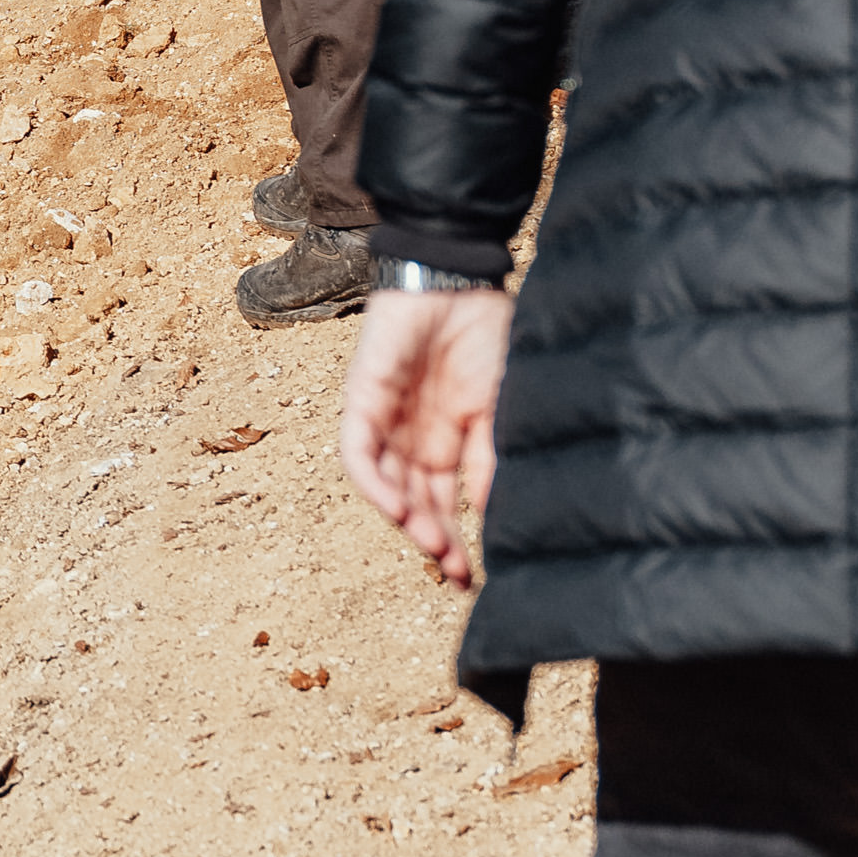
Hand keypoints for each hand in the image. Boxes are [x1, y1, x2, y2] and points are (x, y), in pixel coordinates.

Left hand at [339, 286, 510, 584]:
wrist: (459, 279)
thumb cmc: (484, 334)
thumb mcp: (498, 405)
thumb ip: (491, 456)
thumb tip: (492, 512)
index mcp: (445, 443)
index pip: (442, 504)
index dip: (453, 540)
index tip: (471, 577)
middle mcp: (411, 439)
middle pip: (413, 503)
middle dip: (432, 540)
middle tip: (452, 573)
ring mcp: (385, 421)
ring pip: (384, 484)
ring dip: (404, 517)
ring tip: (431, 545)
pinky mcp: (362, 399)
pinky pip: (359, 451)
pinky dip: (375, 481)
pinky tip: (398, 507)